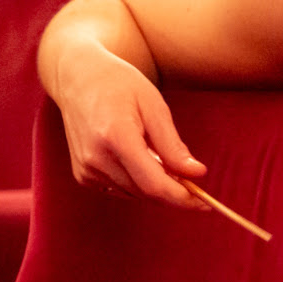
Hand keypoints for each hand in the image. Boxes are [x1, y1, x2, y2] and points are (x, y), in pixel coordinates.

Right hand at [55, 46, 207, 208]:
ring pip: (134, 194)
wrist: (77, 78)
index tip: (205, 203)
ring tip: (164, 159)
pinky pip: (121, 190)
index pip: (154, 184)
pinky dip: (139, 183)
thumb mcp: (154, 106)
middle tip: (194, 181)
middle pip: (146, 193)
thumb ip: (173, 145)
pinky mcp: (83, 175)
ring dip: (157, 187)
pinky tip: (143, 160)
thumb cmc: (120, 85)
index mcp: (115, 137)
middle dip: (174, 193)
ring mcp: (86, 170)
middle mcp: (96, 159)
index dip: (182, 198)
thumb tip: (197, 174)